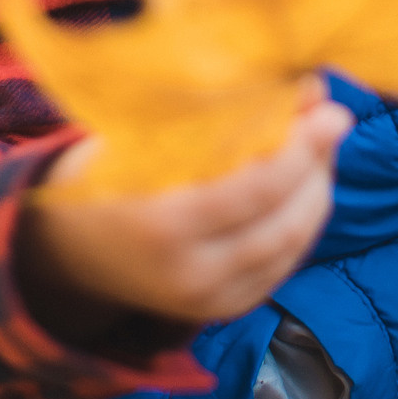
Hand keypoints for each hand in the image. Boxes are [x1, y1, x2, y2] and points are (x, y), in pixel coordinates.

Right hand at [20, 97, 353, 326]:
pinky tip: (303, 184)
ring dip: (317, 190)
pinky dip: (302, 222)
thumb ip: (223, 110)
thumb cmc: (107, 170)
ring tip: (320, 146)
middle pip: (283, 221)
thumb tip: (303, 89)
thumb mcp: (146, 131)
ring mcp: (206, 300)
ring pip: (291, 245)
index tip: (331, 109)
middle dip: (317, 166)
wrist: (66, 249)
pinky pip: (282, 265)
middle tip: (331, 119)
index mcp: (161, 222)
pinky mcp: (221, 310)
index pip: (256, 189)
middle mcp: (188, 272)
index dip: (302, 148)